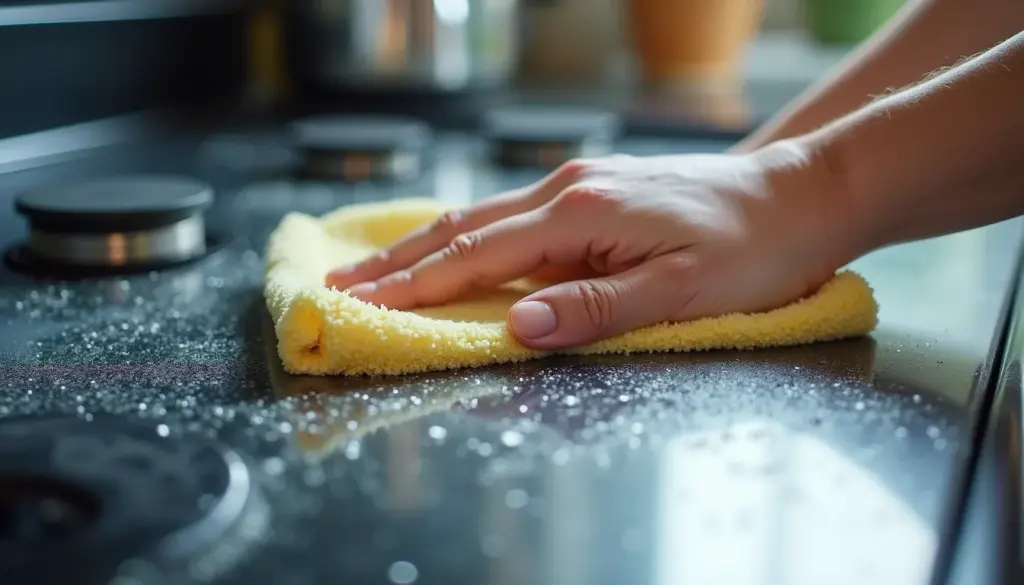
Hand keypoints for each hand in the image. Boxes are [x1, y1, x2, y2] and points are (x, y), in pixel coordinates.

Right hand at [325, 141, 847, 349]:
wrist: (798, 195)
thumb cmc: (751, 248)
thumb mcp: (681, 292)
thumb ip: (595, 309)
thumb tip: (518, 327)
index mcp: (581, 212)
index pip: (477, 255)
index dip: (415, 285)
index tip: (361, 302)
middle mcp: (568, 188)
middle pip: (462, 227)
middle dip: (398, 262)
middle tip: (339, 285)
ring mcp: (578, 184)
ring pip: (482, 216)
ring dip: (424, 247)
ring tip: (374, 269)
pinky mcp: (593, 191)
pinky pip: (511, 215)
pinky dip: (466, 235)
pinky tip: (449, 245)